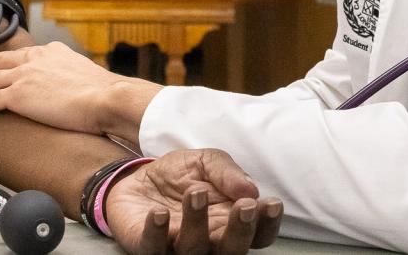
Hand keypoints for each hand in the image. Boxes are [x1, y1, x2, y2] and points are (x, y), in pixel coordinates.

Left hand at [0, 42, 158, 137]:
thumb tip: (79, 90)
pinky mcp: (18, 95)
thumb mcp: (87, 76)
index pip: (20, 53)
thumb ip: (74, 78)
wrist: (107, 98)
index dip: (3, 59)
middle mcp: (34, 59)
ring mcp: (24, 76)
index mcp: (51, 52)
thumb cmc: (105, 94)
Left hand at [105, 149, 282, 254]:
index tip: (271, 203)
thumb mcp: (205, 161)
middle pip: (233, 251)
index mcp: (230, 223)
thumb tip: (250, 188)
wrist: (136, 180)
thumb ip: (227, 171)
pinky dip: (157, 231)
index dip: (268, 223)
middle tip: (245, 206)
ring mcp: (178, 247)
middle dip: (241, 231)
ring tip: (195, 193)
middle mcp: (209, 242)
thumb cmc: (178, 177)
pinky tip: (159, 213)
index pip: (258, 233)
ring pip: (194, 250)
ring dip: (197, 223)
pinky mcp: (148, 246)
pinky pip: (154, 247)